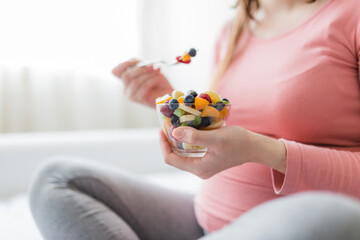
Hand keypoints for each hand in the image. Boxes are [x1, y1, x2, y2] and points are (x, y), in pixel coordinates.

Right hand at [112, 59, 172, 107]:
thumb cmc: (158, 82)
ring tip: (157, 72)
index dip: (123, 64)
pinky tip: (157, 78)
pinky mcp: (139, 99)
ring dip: (147, 74)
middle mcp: (126, 88)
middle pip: (126, 76)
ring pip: (135, 81)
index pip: (115, 71)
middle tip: (151, 66)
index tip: (135, 61)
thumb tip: (136, 61)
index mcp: (127, 80)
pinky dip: (151, 80)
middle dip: (140, 69)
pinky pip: (143, 87)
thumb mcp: (149, 69)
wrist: (168, 93)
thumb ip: (141, 65)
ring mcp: (131, 95)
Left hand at [159, 126, 285, 178]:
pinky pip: (191, 150)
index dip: (163, 144)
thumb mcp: (215, 138)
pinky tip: (187, 129)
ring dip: (177, 139)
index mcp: (199, 168)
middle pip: (175, 156)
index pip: (171, 159)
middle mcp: (199, 170)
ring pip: (182, 153)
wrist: (254, 147)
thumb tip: (174, 132)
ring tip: (174, 125)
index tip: (161, 129)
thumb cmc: (237, 142)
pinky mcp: (208, 159)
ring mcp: (204, 165)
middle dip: (169, 141)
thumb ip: (194, 136)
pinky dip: (187, 139)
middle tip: (167, 125)